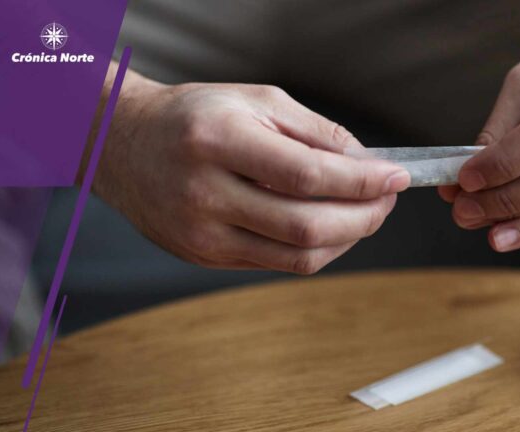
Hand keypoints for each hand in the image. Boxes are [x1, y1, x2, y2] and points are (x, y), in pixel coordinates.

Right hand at [94, 78, 409, 272]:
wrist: (122, 144)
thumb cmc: (194, 115)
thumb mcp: (256, 101)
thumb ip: (315, 132)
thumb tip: (365, 165)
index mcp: (218, 141)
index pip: (308, 176)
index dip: (362, 182)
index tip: (396, 177)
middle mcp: (205, 193)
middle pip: (306, 226)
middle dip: (363, 217)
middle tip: (386, 200)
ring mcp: (202, 233)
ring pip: (297, 256)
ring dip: (347, 239)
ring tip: (365, 214)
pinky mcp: (204, 257)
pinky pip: (278, 263)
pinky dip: (316, 249)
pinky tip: (331, 227)